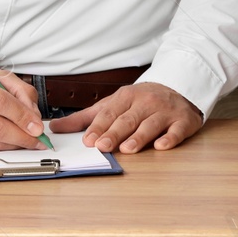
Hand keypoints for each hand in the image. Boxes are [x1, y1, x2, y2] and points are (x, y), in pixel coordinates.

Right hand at [0, 66, 44, 150]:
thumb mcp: (0, 77)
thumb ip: (21, 92)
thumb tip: (34, 116)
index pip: (0, 102)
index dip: (22, 117)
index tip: (38, 127)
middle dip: (22, 137)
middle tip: (38, 140)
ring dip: (14, 144)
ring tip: (27, 140)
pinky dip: (0, 147)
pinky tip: (9, 141)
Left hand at [48, 81, 202, 152]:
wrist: (180, 88)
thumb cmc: (142, 101)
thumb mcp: (113, 103)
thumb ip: (85, 117)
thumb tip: (55, 127)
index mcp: (126, 97)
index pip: (109, 113)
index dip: (98, 127)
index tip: (87, 140)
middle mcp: (145, 103)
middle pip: (128, 119)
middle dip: (114, 132)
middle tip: (102, 145)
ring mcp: (165, 112)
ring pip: (150, 124)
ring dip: (139, 136)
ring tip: (127, 148)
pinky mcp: (183, 121)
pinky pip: (176, 130)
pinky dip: (170, 138)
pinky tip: (161, 145)